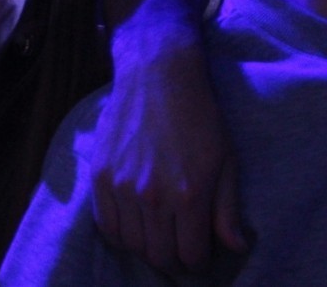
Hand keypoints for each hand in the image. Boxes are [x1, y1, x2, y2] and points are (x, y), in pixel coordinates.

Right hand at [91, 24, 245, 272]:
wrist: (157, 76)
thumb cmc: (198, 117)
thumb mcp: (225, 162)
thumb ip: (227, 210)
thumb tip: (233, 247)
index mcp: (189, 195)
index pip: (190, 255)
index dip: (198, 258)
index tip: (199, 247)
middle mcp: (152, 196)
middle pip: (157, 255)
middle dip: (171, 256)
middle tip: (178, 242)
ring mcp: (121, 185)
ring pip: (130, 243)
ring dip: (144, 246)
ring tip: (155, 232)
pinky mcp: (99, 174)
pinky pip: (104, 223)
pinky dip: (119, 231)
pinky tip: (133, 220)